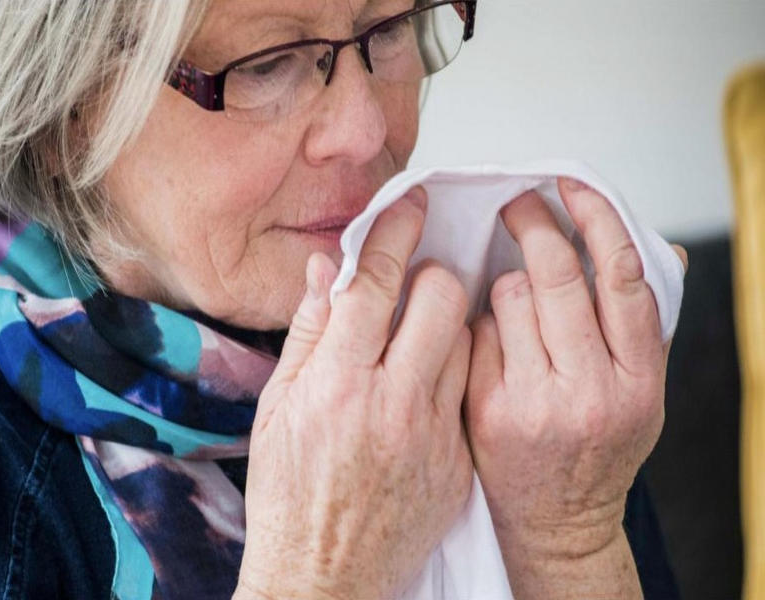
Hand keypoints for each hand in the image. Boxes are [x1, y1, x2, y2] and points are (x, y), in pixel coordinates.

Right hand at [236, 188, 472, 599]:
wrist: (325, 576)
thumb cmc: (290, 494)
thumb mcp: (277, 409)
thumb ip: (308, 332)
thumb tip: (329, 270)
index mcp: (336, 384)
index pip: (376, 284)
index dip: (396, 232)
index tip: (413, 203)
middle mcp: (391, 403)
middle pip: (439, 299)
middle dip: (433, 272)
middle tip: (418, 278)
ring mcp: (432, 434)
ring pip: (466, 340)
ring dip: (449, 321)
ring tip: (423, 331)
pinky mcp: (458, 460)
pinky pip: (470, 391)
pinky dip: (453, 370)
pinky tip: (428, 381)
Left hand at [464, 179, 686, 596]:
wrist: (557, 522)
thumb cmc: (598, 446)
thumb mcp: (642, 392)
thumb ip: (643, 322)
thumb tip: (655, 243)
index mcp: (640, 377)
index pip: (621, 275)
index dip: (596, 216)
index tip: (571, 184)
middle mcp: (592, 390)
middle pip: (556, 274)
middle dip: (532, 223)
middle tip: (517, 206)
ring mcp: (535, 402)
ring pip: (508, 296)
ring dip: (506, 285)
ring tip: (514, 308)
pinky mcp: (486, 410)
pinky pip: (475, 332)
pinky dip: (481, 326)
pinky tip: (492, 347)